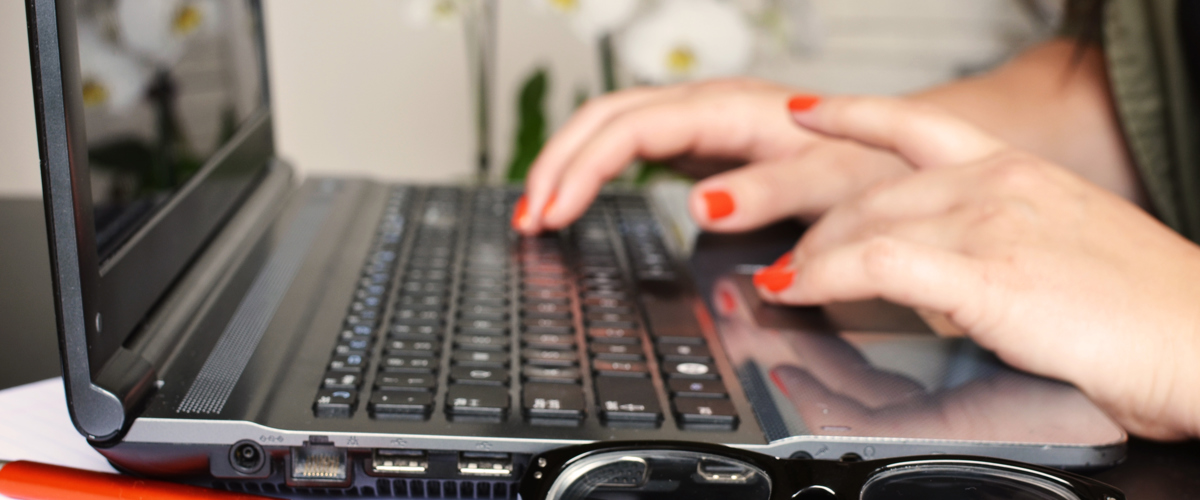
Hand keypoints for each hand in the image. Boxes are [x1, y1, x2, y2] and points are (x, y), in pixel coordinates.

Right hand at [512, 78, 911, 233]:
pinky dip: (593, 170)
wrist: (898, 149)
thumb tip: (701, 203)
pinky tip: (577, 197)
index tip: (553, 214)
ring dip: (567, 164)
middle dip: (557, 165)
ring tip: (537, 210)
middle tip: (528, 220)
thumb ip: (770, 190)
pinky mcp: (702, 142)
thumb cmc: (870, 164)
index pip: (632, 130)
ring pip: (611, 125)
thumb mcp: (831, 182)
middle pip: (606, 118)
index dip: (583, 170)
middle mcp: (709, 106)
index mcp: (732, 110)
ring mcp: (702, 122)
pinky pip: (630, 144)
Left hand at [753, 95, 1199, 439]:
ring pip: (865, 224)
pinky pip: (876, 264)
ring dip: (811, 258)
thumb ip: (993, 248)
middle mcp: (999, 183)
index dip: (852, 114)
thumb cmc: (1146, 312)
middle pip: (873, 191)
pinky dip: (823, 277)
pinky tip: (799, 290)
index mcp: (1018, 172)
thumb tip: (937, 277)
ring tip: (782, 283)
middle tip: (790, 259)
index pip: (917, 126)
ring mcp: (990, 223)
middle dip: (820, 230)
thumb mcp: (1060, 253)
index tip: (808, 113)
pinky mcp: (985, 273)